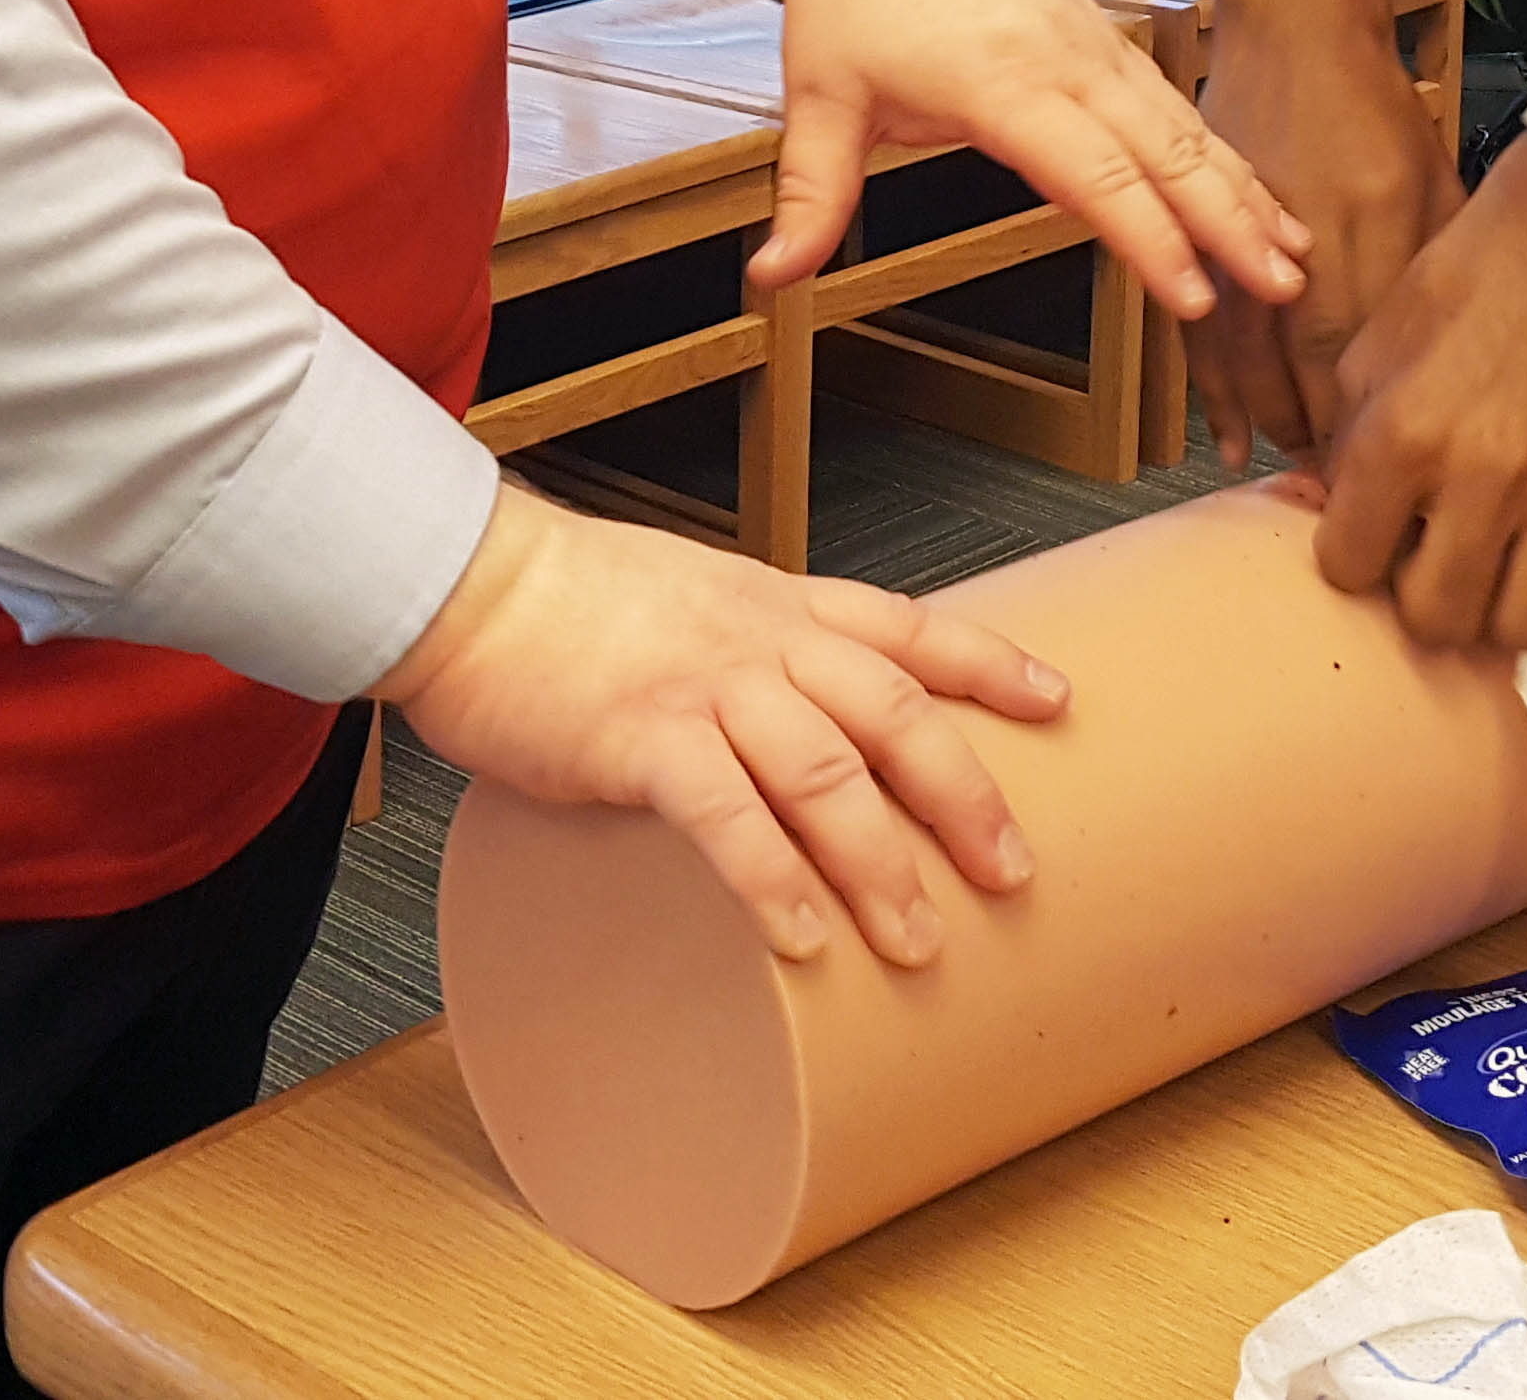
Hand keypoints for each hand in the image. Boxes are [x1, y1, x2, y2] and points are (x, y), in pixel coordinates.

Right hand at [375, 485, 1065, 964]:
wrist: (468, 582)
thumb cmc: (566, 604)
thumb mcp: (687, 601)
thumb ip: (748, 655)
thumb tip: (793, 730)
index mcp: (776, 608)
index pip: (907, 627)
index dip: (989, 663)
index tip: (1059, 700)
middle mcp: (760, 640)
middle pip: (896, 714)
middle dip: (965, 798)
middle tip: (1015, 875)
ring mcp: (705, 686)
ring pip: (827, 773)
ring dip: (882, 865)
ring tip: (919, 943)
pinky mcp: (640, 737)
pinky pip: (726, 814)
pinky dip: (772, 881)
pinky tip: (801, 941)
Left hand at [750, 0, 1306, 324]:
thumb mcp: (819, 95)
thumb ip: (810, 196)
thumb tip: (770, 279)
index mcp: (1002, 85)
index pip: (1093, 175)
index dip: (1150, 239)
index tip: (1193, 295)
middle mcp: (1066, 64)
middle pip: (1167, 151)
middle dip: (1230, 223)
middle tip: (1285, 286)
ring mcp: (1093, 46)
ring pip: (1185, 126)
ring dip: (1242, 189)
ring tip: (1294, 252)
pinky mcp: (1100, 37)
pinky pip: (1174, 102)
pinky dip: (1220, 151)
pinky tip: (1255, 192)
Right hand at [1187, 0, 1458, 469]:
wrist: (1294, 39)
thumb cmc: (1375, 114)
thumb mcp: (1436, 191)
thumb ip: (1440, 278)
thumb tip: (1450, 372)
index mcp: (1373, 243)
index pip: (1374, 372)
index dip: (1380, 439)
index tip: (1399, 487)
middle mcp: (1303, 257)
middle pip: (1310, 385)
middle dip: (1329, 452)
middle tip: (1355, 507)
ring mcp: (1243, 252)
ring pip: (1250, 374)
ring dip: (1274, 432)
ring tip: (1301, 481)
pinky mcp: (1202, 244)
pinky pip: (1202, 343)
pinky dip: (1217, 400)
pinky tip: (1234, 449)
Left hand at [1316, 133, 1526, 648]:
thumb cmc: (1459, 294)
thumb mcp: (1368, 357)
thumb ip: (1344, 451)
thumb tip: (1332, 526)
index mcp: (1404, 437)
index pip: (1350, 571)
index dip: (1354, 556)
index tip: (1371, 535)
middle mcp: (1487, 475)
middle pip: (1439, 622)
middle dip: (1423, 599)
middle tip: (1432, 560)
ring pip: (1520, 625)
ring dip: (1499, 600)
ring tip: (1496, 554)